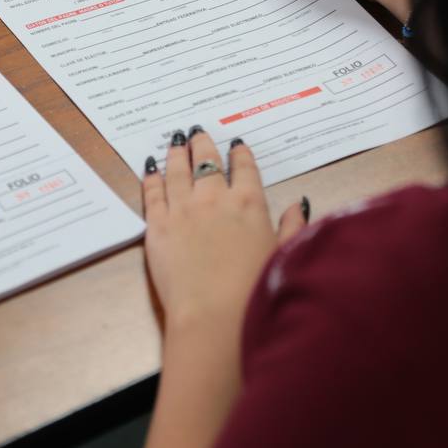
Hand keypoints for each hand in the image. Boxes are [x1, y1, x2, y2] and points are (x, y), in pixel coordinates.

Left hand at [142, 129, 305, 333]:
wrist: (215, 315)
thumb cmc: (255, 292)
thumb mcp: (285, 256)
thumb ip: (292, 227)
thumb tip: (298, 205)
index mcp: (250, 205)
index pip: (245, 169)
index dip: (241, 155)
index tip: (237, 145)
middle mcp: (215, 199)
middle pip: (206, 162)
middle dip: (202, 144)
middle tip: (197, 131)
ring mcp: (183, 210)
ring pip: (177, 171)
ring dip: (176, 153)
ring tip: (174, 141)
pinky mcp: (156, 226)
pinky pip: (152, 193)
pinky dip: (151, 178)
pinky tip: (150, 169)